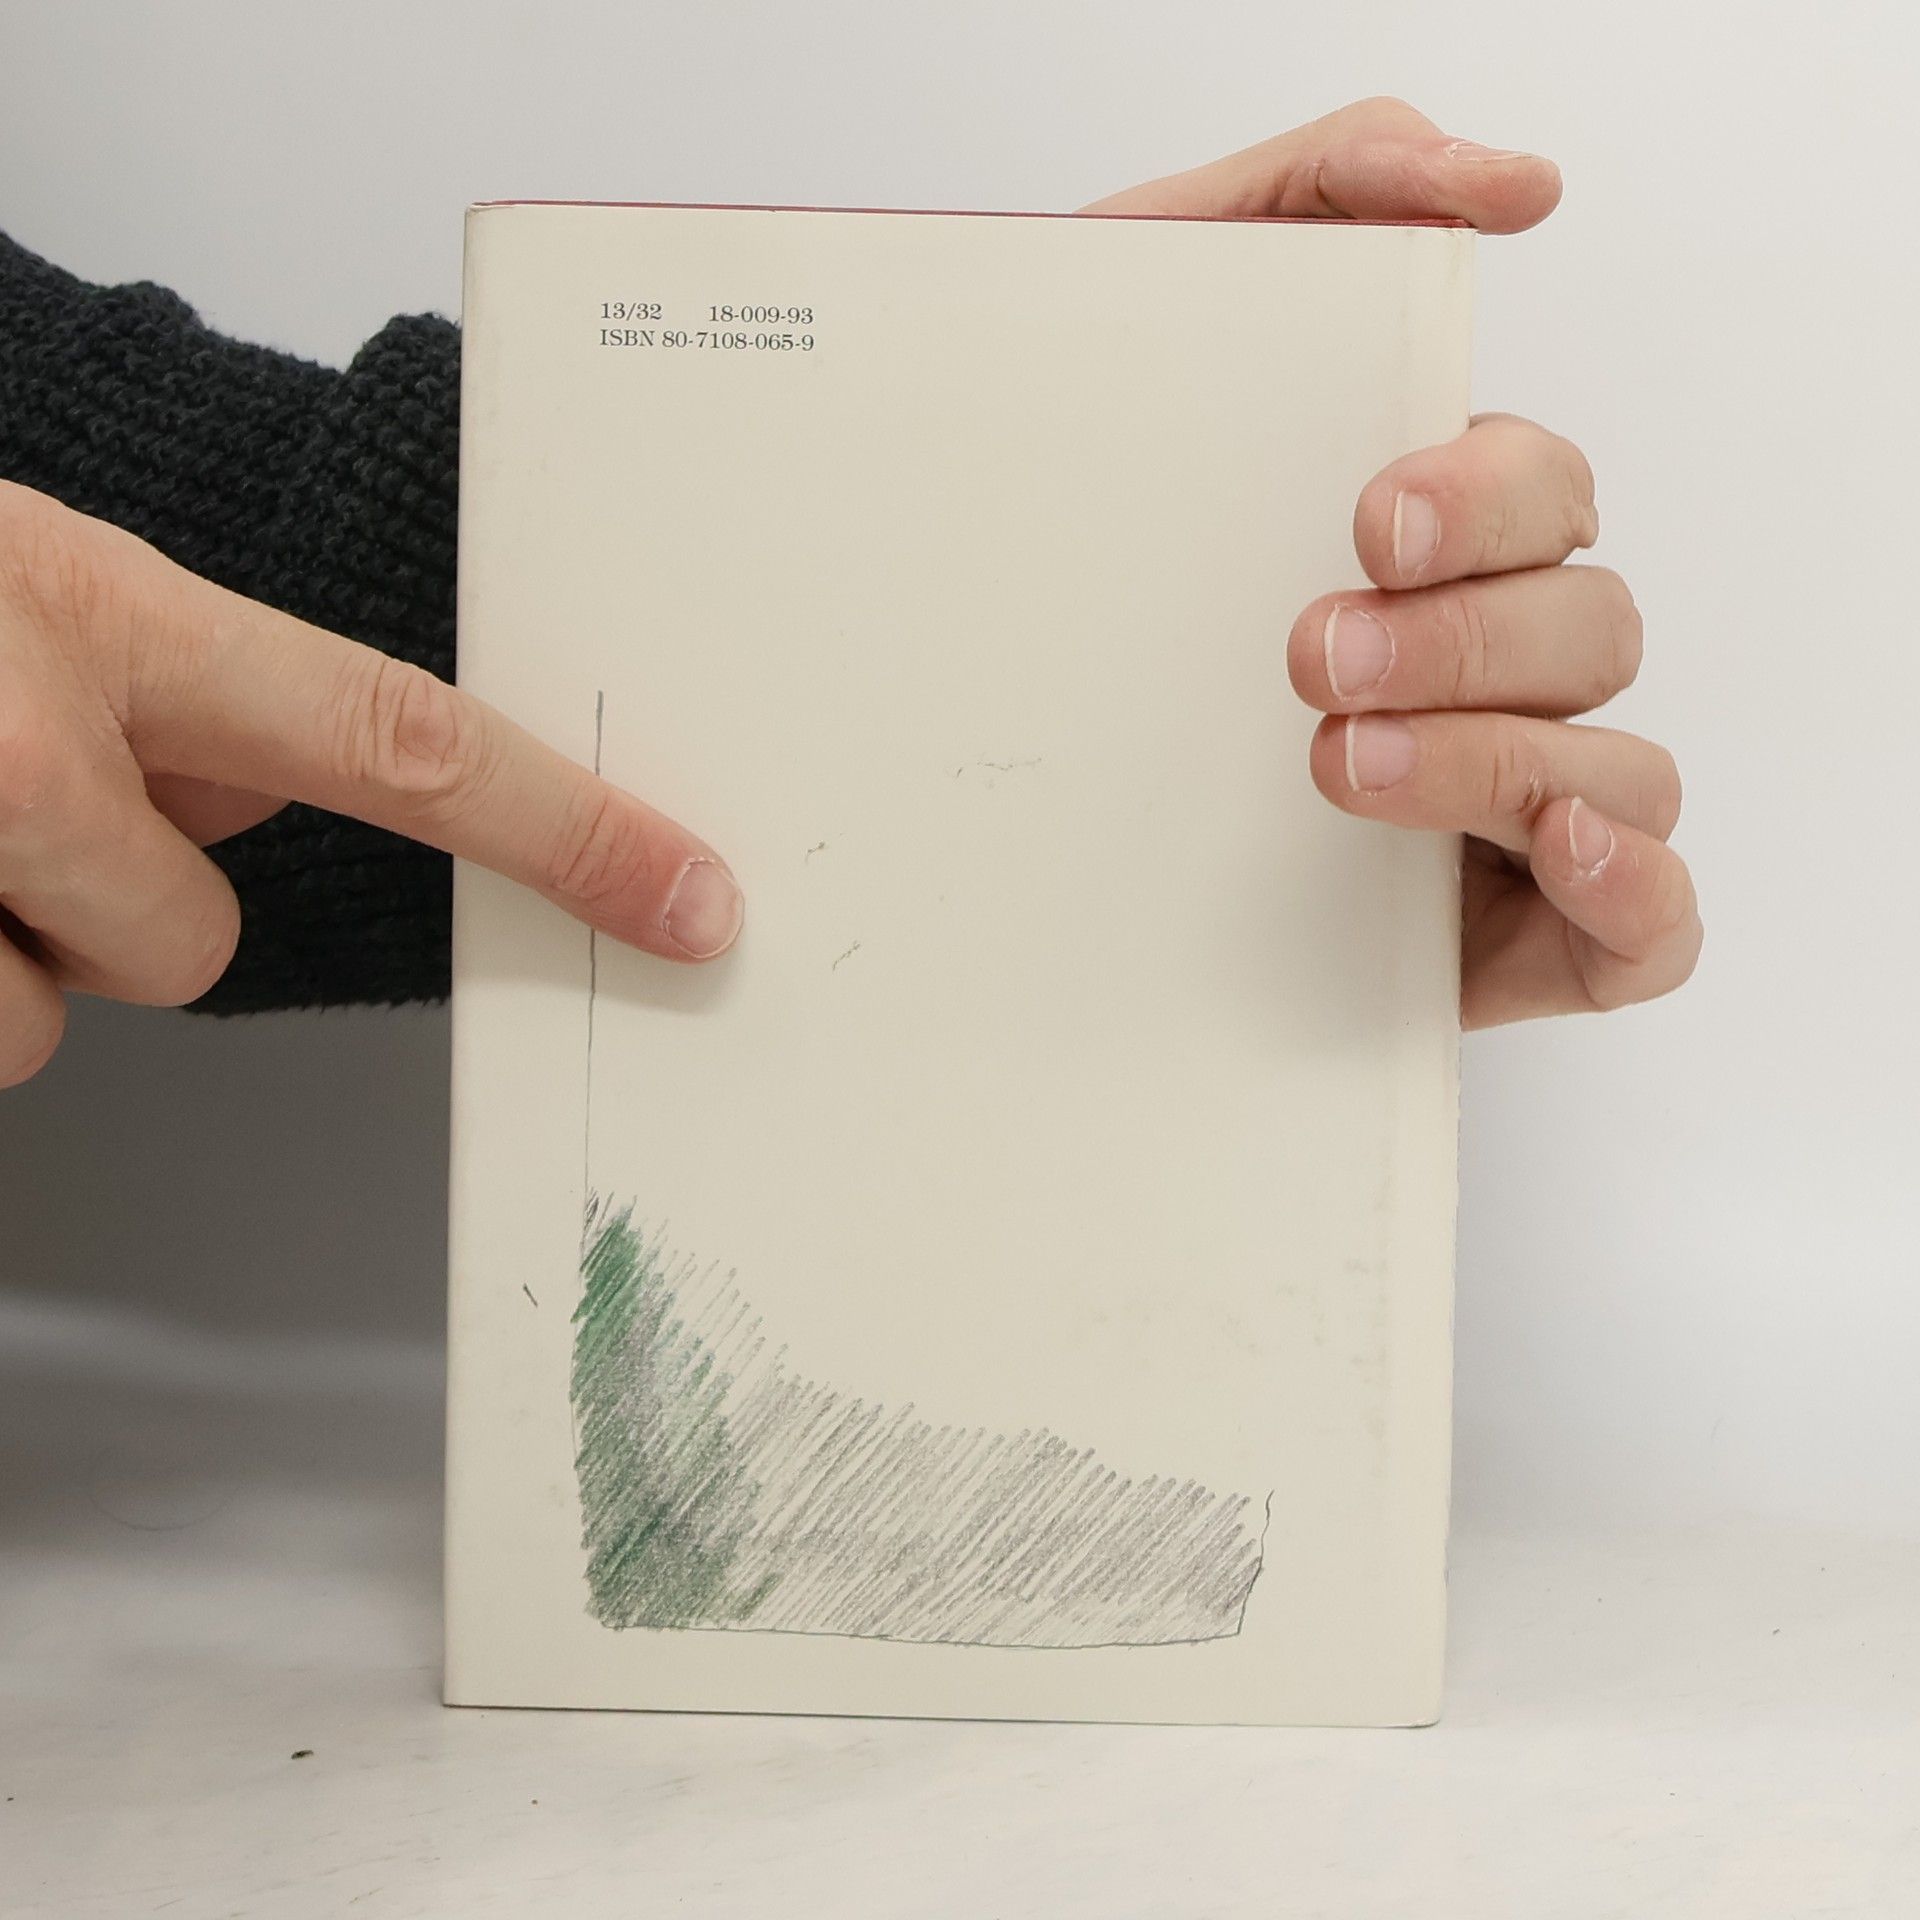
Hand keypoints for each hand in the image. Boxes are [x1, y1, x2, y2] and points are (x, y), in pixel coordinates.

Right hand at [0, 483, 741, 1085]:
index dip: (560, 829)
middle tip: (13, 803)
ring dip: (11, 939)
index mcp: (110, 614)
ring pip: (61, 1008)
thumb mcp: (42, 583)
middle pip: (196, 943)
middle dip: (119, 906)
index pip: (397, 737)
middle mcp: (27, 735)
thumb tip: (252, 798)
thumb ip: (186, 685)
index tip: (682, 894)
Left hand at [1089, 99, 1701, 1026]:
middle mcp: (1483, 673)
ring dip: (1499, 754)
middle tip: (1311, 654)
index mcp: (1430, 555)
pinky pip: (1647, 927)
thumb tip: (1501, 187)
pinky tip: (1558, 850)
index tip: (1370, 522)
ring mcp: (1502, 810)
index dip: (1490, 501)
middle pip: (1589, 627)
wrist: (959, 769)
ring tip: (1337, 760)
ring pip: (1620, 767)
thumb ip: (1313, 201)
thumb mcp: (1146, 322)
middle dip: (1465, 638)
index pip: (1545, 499)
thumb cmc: (1066, 561)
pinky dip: (1636, 887)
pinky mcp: (1504, 943)